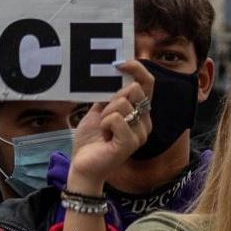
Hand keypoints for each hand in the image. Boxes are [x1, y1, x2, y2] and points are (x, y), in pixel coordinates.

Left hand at [65, 62, 154, 192]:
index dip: (137, 69)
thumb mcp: (99, 111)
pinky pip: (116, 118)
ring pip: (122, 103)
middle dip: (112, 98)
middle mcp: (144, 122)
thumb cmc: (91, 140)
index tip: (120, 64)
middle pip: (134, 89)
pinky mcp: (130, 143)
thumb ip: (109, 96)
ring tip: (103, 130)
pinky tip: (104, 137)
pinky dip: (104, 124)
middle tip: (104, 116)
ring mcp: (140, 133)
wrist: (83, 165)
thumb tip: (114, 74)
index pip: (147, 84)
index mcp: (139, 112)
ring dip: (105, 114)